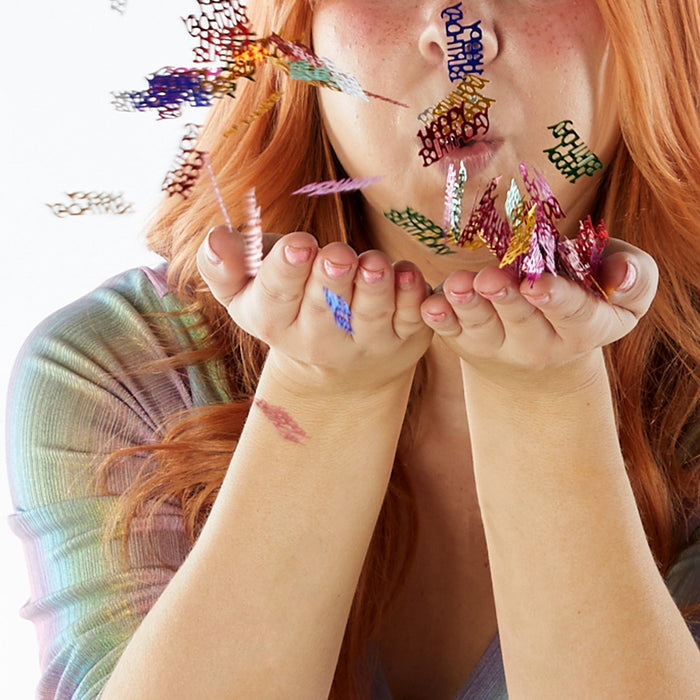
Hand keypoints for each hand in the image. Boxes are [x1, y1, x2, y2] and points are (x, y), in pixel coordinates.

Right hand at [196, 226, 431, 392]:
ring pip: (371, 314)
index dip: (287, 269)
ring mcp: (364, 343)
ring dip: (374, 286)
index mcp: (274, 321)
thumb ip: (224, 264)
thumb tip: (216, 240)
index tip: (298, 243)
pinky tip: (407, 273)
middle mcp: (319, 341)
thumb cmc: (288, 303)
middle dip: (332, 277)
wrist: (337, 360)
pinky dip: (412, 296)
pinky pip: (411, 318)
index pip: (276, 297)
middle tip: (338, 255)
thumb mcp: (247, 288)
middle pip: (325, 308)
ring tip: (373, 263)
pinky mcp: (403, 339)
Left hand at [420, 239, 657, 383]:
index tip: (538, 283)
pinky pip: (451, 333)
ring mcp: (500, 347)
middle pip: (521, 321)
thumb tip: (621, 273)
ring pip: (482, 328)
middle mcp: (540, 345)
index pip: (574, 315)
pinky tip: (429, 305)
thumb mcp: (625, 293)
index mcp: (585, 328)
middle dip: (505, 299)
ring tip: (456, 286)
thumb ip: (635, 277)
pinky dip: (439, 320)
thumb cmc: (591, 301)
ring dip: (467, 306)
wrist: (548, 350)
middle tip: (489, 279)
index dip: (556, 299)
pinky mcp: (467, 343)